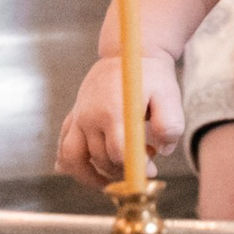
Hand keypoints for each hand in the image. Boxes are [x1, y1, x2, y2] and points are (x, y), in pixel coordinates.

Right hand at [56, 49, 184, 187]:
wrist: (127, 52)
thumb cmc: (151, 76)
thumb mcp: (169, 94)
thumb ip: (170, 124)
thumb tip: (163, 150)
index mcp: (113, 111)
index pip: (118, 153)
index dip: (135, 169)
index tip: (150, 172)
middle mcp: (89, 116)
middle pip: (99, 159)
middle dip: (122, 171)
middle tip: (143, 162)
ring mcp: (78, 117)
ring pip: (73, 159)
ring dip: (92, 176)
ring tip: (113, 181)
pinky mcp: (73, 117)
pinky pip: (64, 147)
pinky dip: (71, 165)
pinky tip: (89, 173)